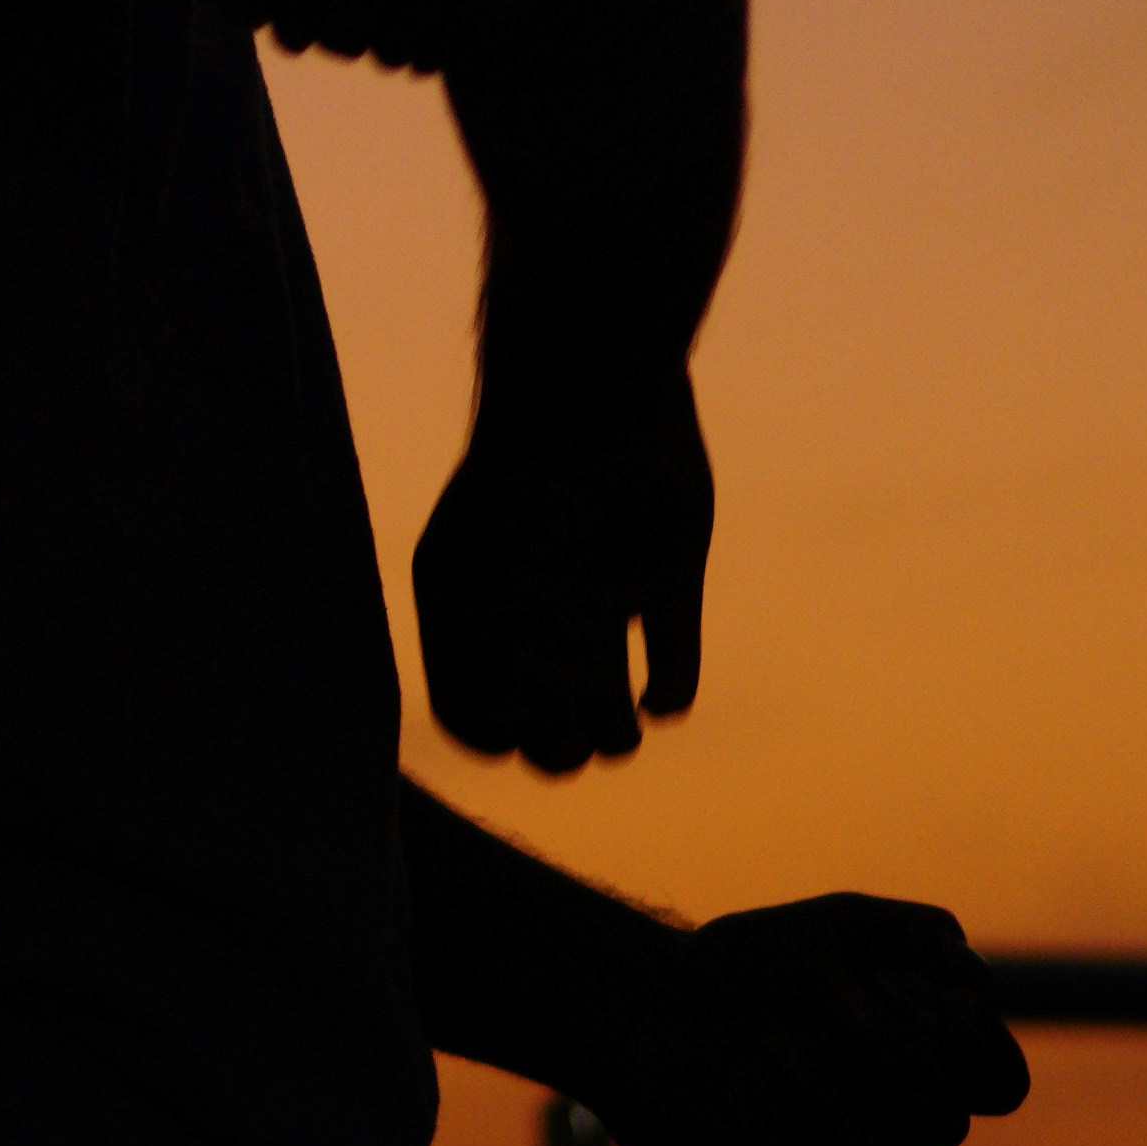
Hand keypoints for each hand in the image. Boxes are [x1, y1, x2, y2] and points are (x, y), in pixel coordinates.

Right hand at [411, 367, 712, 772]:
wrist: (596, 399)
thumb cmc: (520, 495)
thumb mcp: (480, 595)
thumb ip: (493, 680)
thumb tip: (524, 744)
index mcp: (473, 608)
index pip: (473, 717)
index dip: (493, 733)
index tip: (511, 714)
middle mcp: (535, 611)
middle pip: (545, 734)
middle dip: (558, 746)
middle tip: (567, 709)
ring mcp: (602, 596)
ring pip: (608, 718)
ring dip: (613, 735)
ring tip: (615, 710)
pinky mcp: (667, 582)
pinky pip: (674, 671)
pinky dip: (671, 695)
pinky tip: (658, 691)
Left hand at [581, 892, 1029, 1145]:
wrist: (650, 1000)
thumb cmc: (756, 964)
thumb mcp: (832, 925)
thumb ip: (911, 932)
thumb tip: (975, 977)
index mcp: (920, 1061)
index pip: (1000, 1084)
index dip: (987, 1051)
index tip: (942, 999)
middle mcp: (884, 1123)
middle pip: (941, 1128)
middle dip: (898, 1063)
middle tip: (841, 1006)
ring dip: (821, 1102)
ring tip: (764, 1041)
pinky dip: (756, 1139)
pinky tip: (724, 1087)